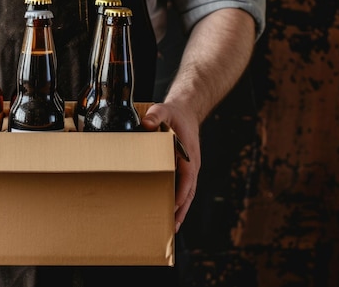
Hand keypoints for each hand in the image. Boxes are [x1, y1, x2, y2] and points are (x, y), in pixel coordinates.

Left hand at [141, 102, 200, 233]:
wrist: (185, 112)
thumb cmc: (175, 114)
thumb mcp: (164, 110)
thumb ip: (155, 116)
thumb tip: (146, 124)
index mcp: (189, 155)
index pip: (187, 178)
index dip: (181, 192)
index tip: (173, 206)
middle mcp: (191, 165)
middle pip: (188, 192)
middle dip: (180, 210)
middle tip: (170, 228)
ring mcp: (188, 169)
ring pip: (186, 194)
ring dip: (179, 210)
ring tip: (170, 228)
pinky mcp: (182, 170)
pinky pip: (181, 188)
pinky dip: (177, 202)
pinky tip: (168, 212)